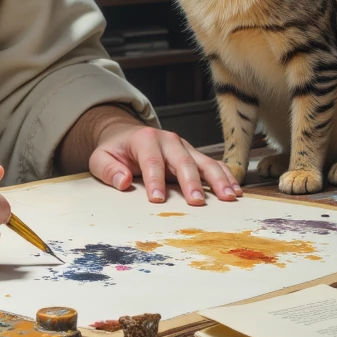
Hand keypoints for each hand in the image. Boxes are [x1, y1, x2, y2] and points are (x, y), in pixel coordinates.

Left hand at [86, 113, 240, 205]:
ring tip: (228, 197)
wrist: (126, 135)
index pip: (151, 160)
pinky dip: (225, 176)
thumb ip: (108, 170)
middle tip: (197, 202)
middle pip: (182, 160)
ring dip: (217, 179)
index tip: (156, 199)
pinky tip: (235, 190)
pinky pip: (213, 164)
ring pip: (204, 161)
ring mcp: (184, 147)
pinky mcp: (194, 155)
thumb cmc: (115, 151)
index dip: (154, 179)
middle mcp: (168, 140)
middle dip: (190, 181)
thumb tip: (123, 181)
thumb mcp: (101, 158)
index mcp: (145, 139)